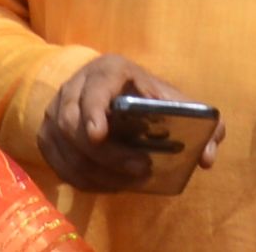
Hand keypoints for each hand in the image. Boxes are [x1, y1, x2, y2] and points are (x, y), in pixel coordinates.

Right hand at [38, 55, 222, 191]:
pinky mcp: (47, 135)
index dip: (93, 111)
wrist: (107, 90)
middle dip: (106, 155)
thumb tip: (207, 157)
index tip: (99, 135)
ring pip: (64, 148)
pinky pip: (59, 164)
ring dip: (96, 172)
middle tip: (139, 170)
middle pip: (74, 124)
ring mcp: (55, 112)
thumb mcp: (171, 99)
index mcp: (107, 71)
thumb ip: (200, 122)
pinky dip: (83, 179)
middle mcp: (75, 87)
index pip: (94, 88)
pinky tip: (108, 185)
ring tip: (128, 182)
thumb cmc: (144, 95)